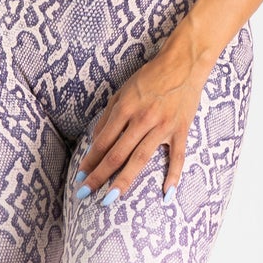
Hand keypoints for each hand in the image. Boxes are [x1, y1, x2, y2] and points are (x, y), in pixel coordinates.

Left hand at [74, 41, 209, 206]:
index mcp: (125, 108)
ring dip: (123, 181)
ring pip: (140, 159)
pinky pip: (177, 157)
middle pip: (116, 154)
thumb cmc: (150, 77)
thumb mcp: (122, 91)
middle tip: (85, 194)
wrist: (183, 63)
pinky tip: (166, 195)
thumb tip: (95, 143)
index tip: (79, 178)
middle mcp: (142, 119)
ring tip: (109, 199)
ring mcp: (162, 126)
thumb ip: (108, 117)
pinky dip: (173, 176)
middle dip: (98, 176)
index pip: (102, 142)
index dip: (89, 161)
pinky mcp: (181, 130)